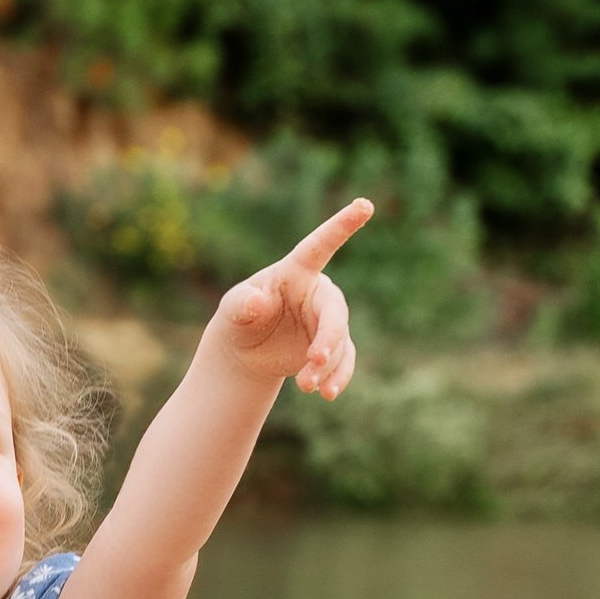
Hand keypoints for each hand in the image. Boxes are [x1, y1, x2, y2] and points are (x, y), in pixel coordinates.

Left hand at [211, 197, 373, 398]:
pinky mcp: (333, 346)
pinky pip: (344, 361)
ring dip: (326, 366)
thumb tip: (257, 302)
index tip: (365, 204)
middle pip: (334, 312)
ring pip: (340, 342)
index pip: (320, 245)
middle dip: (328, 337)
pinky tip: (325, 394)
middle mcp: (318, 292)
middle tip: (314, 361)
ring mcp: (328, 320)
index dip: (342, 225)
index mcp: (296, 272)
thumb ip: (243, 303)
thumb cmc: (240, 317)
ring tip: (307, 388)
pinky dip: (336, 378)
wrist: (247, 350)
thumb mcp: (234, 309)